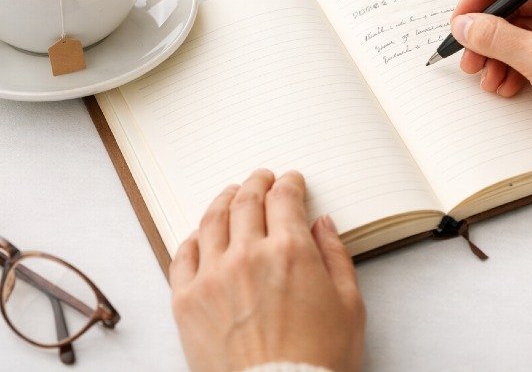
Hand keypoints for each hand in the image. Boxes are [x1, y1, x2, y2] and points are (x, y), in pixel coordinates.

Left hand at [170, 169, 365, 371]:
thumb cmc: (320, 361)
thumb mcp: (349, 305)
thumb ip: (335, 256)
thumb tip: (322, 224)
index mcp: (290, 251)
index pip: (284, 198)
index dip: (289, 184)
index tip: (291, 181)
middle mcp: (248, 255)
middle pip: (246, 201)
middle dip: (256, 183)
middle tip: (261, 179)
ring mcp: (212, 276)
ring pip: (212, 220)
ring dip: (224, 200)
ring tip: (230, 195)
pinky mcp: (187, 301)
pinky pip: (182, 255)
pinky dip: (193, 237)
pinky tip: (201, 234)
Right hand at [450, 0, 531, 144]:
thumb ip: (494, 37)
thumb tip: (465, 25)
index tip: (464, 20)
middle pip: (518, 1)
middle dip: (488, 32)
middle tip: (470, 58)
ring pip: (528, 25)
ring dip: (501, 52)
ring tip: (488, 79)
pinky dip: (522, 61)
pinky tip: (508, 84)